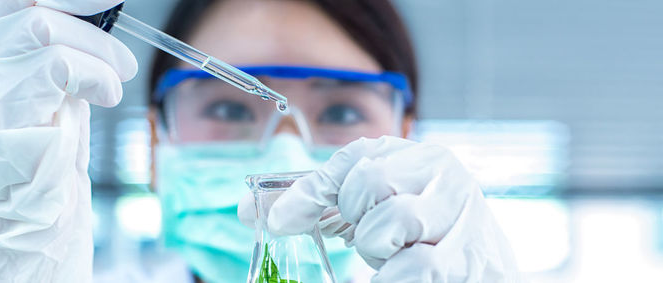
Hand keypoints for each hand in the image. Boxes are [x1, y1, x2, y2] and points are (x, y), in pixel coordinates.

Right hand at [0, 0, 135, 281]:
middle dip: (83, 8)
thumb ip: (65, 37)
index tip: (105, 1)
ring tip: (120, 75)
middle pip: (28, 3)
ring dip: (98, 49)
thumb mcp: (60, 73)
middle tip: (119, 25)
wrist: (38, 200)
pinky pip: (58, 66)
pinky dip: (96, 76)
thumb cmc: (53, 135)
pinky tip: (108, 95)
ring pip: (44, 29)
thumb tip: (100, 5)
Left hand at [239, 136, 520, 281]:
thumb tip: (249, 210)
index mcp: (417, 155)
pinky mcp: (471, 260)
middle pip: (368, 183)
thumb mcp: (371, 208)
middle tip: (370, 239)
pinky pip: (413, 270)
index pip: (352, 158)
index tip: (279, 221)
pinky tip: (395, 273)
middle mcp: (444, 174)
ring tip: (394, 256)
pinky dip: (390, 277)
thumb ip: (317, 203)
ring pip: (388, 224)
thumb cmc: (419, 234)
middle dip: (357, 220)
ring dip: (377, 251)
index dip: (309, 191)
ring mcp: (462, 215)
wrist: (485, 265)